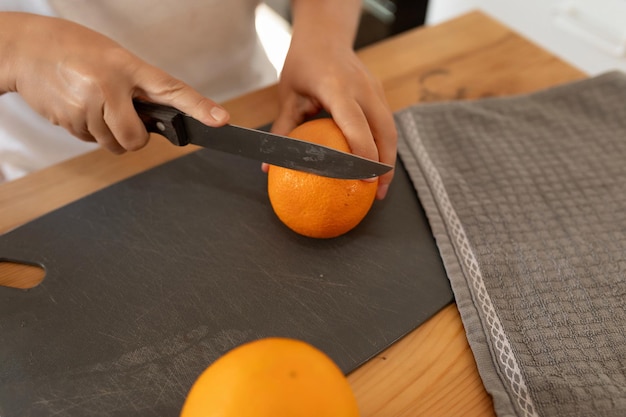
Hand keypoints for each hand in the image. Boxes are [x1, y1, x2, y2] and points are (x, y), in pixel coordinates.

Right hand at [0, 12, 228, 153]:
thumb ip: (138, 87)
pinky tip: (77, 106)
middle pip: (136, 138)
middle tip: (122, 117)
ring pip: (114, 145)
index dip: (199, 107)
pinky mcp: (68, 120)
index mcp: (128, 66)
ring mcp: (87, 105)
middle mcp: (110, 86)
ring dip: (108, 133)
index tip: (221, 120)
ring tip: (92, 102)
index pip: (172, 89)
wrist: (25, 48)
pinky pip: (91, 141)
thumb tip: (158, 122)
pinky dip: (88, 131)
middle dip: (134, 138)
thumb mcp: (113, 59)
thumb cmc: (75, 50)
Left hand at [270, 8, 396, 199]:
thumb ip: (283, 131)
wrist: (325, 34)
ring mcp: (374, 88)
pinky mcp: (379, 92)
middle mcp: (362, 88)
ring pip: (390, 128)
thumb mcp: (288, 95)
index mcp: (337, 88)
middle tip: (376, 192)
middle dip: (385, 164)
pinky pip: (386, 122)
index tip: (363, 179)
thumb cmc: (302, 64)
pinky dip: (384, 144)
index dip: (363, 153)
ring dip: (388, 157)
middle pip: (385, 131)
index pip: (356, 125)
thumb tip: (267, 168)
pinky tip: (375, 163)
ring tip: (379, 184)